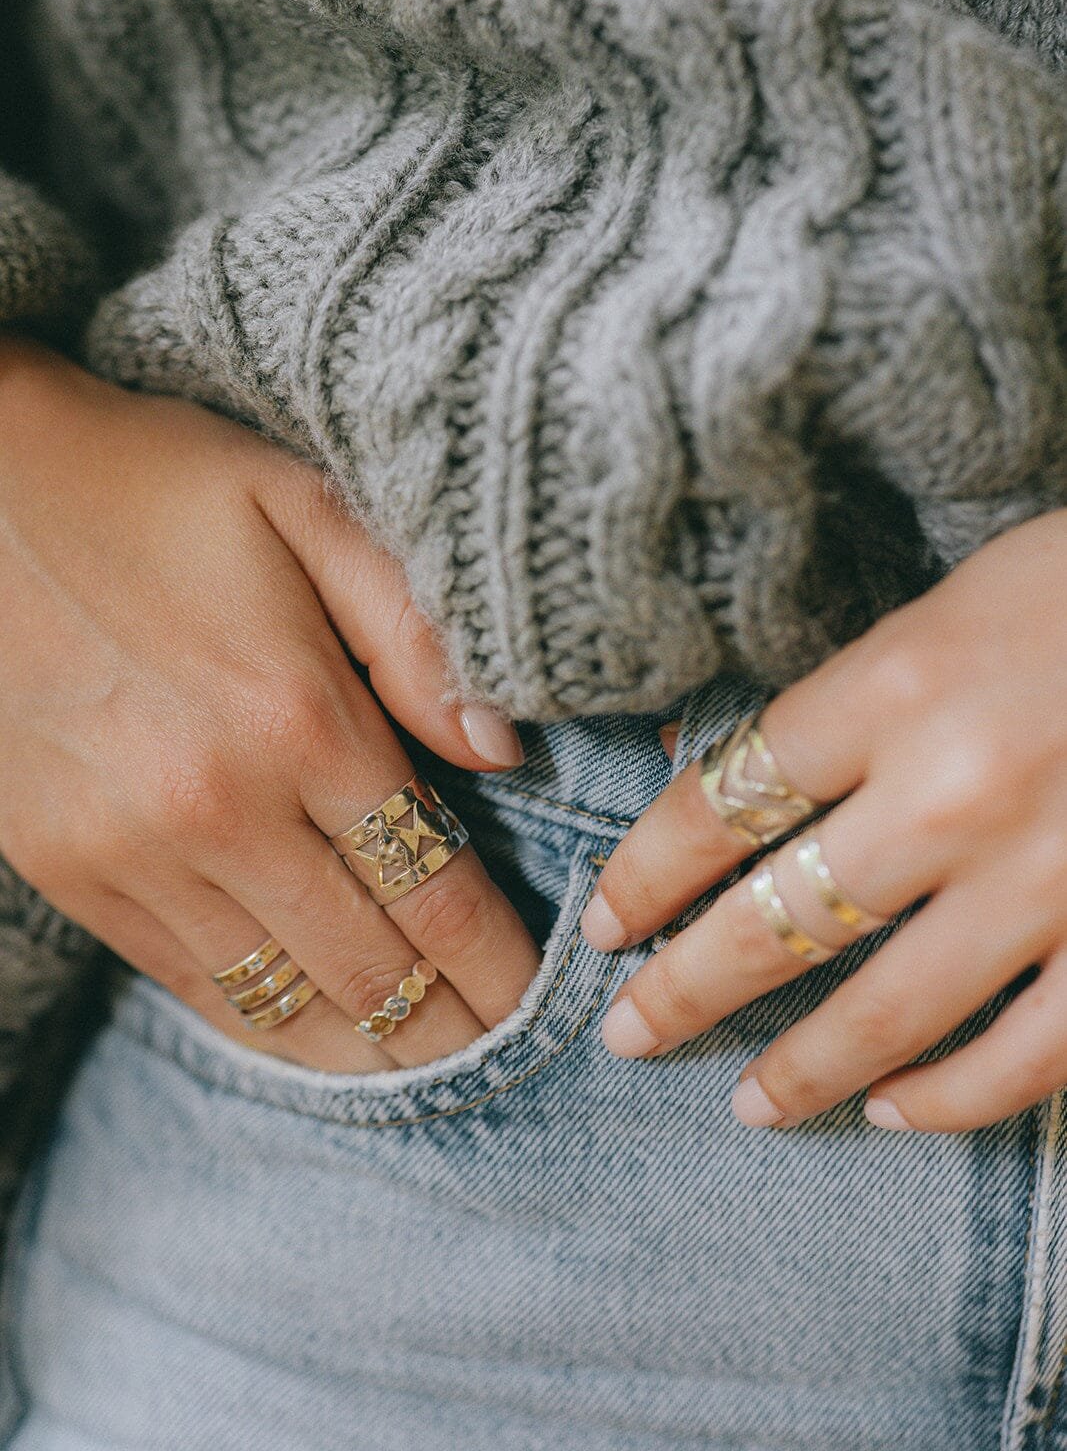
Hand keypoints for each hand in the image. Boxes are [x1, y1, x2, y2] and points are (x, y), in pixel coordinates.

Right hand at [0, 336, 537, 1072]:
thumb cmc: (153, 483)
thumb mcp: (303, 504)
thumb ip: (414, 629)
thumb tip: (504, 750)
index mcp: (297, 717)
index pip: (435, 890)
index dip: (502, 966)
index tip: (545, 1000)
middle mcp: (217, 808)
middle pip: (370, 969)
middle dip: (454, 1028)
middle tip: (505, 1052)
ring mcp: (129, 851)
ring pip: (280, 1000)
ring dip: (367, 1048)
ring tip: (426, 1068)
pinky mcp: (65, 867)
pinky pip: (187, 981)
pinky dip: (263, 1021)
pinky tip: (312, 1034)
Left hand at [580, 510, 1066, 1132]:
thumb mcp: (949, 605)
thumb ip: (845, 701)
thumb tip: (713, 769)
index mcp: (898, 685)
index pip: (725, 801)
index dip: (647, 874)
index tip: (606, 923)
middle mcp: (955, 791)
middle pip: (777, 919)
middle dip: (685, 989)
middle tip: (628, 1035)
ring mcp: (1047, 878)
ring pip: (888, 1011)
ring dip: (803, 1068)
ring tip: (747, 1103)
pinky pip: (1024, 1057)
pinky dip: (952, 1100)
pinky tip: (896, 1109)